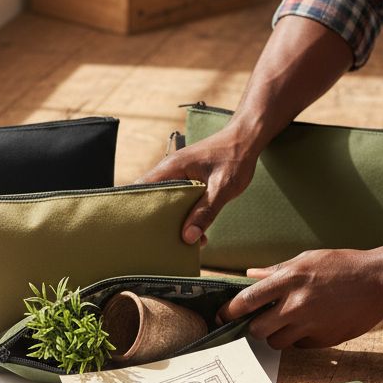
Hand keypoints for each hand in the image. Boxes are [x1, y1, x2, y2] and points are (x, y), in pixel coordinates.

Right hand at [138, 128, 257, 244]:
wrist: (246, 140)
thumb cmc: (235, 158)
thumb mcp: (222, 188)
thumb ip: (205, 212)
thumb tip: (187, 237)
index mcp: (172, 168)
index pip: (141, 189)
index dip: (136, 208)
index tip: (138, 229)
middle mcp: (170, 170)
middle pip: (151, 198)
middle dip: (156, 220)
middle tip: (162, 241)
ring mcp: (178, 174)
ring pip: (166, 200)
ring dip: (173, 219)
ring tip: (182, 241)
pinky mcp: (188, 178)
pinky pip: (178, 197)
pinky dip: (183, 213)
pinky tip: (195, 229)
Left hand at [218, 247, 382, 347]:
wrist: (380, 281)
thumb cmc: (344, 265)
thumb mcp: (308, 259)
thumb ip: (277, 271)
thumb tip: (251, 275)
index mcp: (290, 278)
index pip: (247, 300)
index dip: (229, 311)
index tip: (220, 316)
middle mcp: (297, 304)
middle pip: (258, 329)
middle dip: (254, 327)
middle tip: (260, 321)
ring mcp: (311, 324)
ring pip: (277, 342)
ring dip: (276, 335)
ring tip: (288, 322)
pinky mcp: (324, 340)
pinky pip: (300, 346)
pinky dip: (299, 339)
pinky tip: (311, 325)